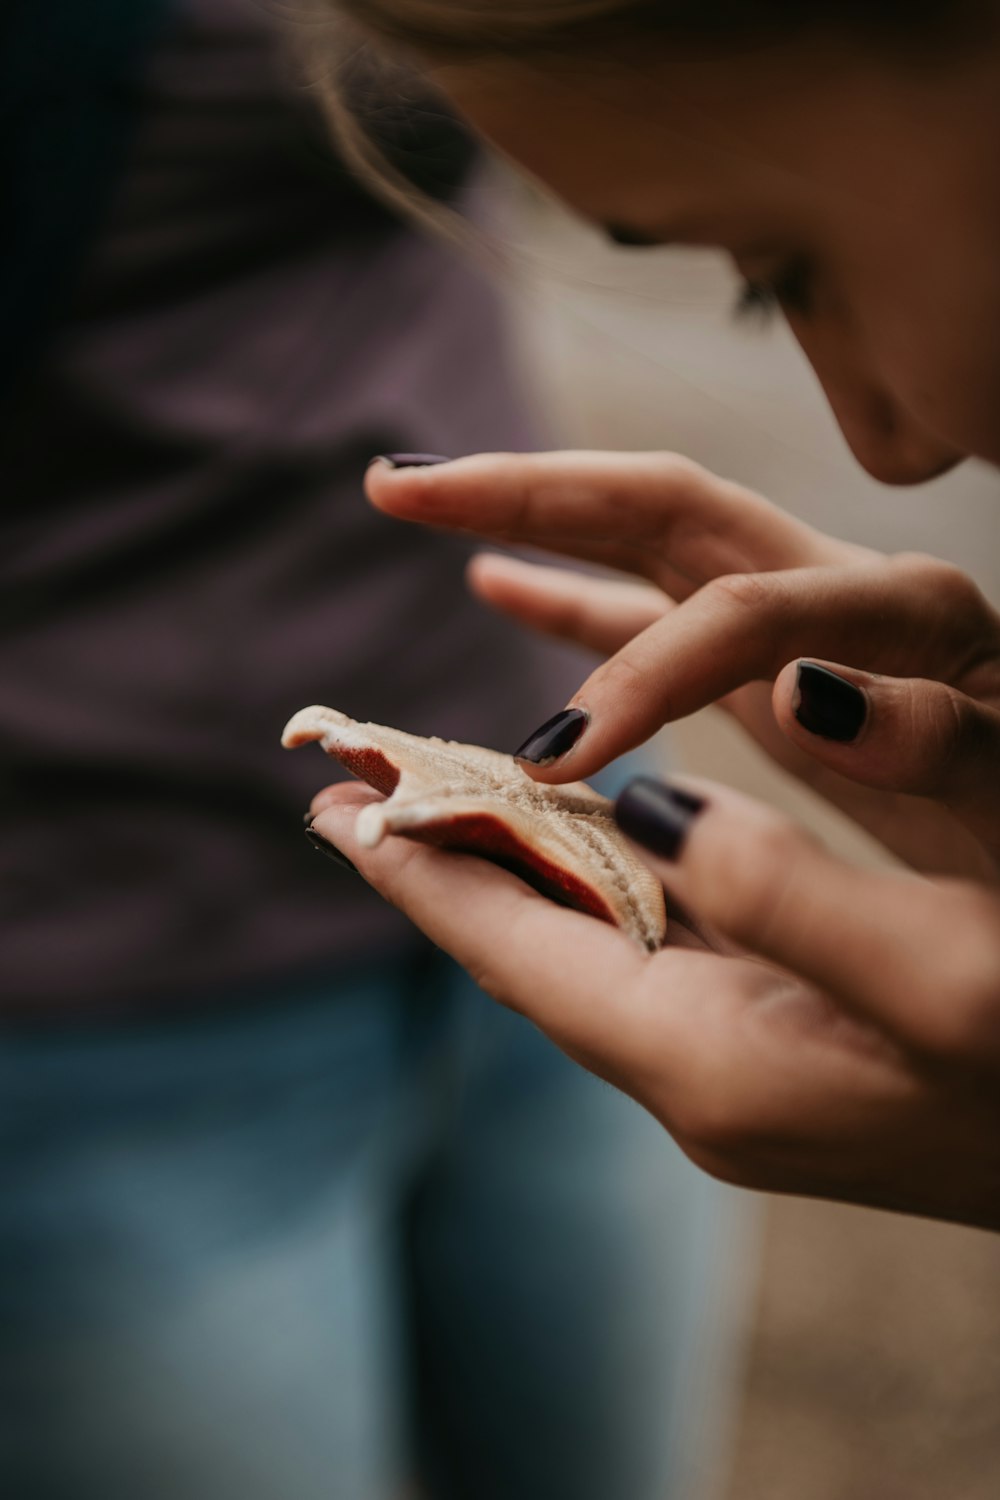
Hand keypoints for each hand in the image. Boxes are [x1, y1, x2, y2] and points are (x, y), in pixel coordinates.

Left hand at [309, 775, 999, 1231]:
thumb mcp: (939, 976)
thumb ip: (783, 894)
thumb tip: (646, 809)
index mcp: (709, 1060)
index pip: (520, 956)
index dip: (423, 880)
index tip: (332, 807)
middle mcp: (697, 1076)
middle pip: (531, 954)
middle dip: (443, 869)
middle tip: (358, 791)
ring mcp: (734, 1067)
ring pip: (584, 949)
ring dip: (511, 874)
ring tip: (441, 802)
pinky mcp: (773, 1046)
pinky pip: (647, 952)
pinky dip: (597, 886)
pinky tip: (584, 840)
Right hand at [366, 452, 999, 879]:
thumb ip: (937, 746)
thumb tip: (806, 689)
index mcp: (909, 621)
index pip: (740, 612)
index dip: (644, 675)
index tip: (560, 761)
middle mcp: (847, 591)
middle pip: (671, 504)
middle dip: (532, 491)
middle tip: (398, 491)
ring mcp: (808, 618)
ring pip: (648, 539)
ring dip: (532, 519)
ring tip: (417, 503)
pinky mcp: (782, 658)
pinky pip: (658, 607)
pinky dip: (578, 597)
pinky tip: (500, 582)